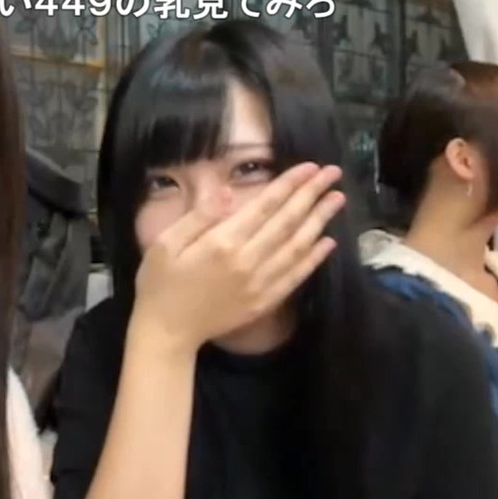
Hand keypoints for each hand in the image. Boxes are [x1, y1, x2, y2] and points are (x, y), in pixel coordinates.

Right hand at [129, 163, 344, 356]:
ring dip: (319, 221)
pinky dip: (314, 259)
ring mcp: (259, 284)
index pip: (265, 206)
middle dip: (312, 194)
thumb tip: (226, 192)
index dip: (289, 184)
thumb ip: (198, 217)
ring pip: (297, 247)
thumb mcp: (165, 243)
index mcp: (222, 242)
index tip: (310, 166)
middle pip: (287, 222)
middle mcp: (247, 261)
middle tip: (333, 173)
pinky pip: (295, 277)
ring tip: (337, 200)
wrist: (166, 332)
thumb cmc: (160, 283)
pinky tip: (328, 243)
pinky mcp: (264, 302)